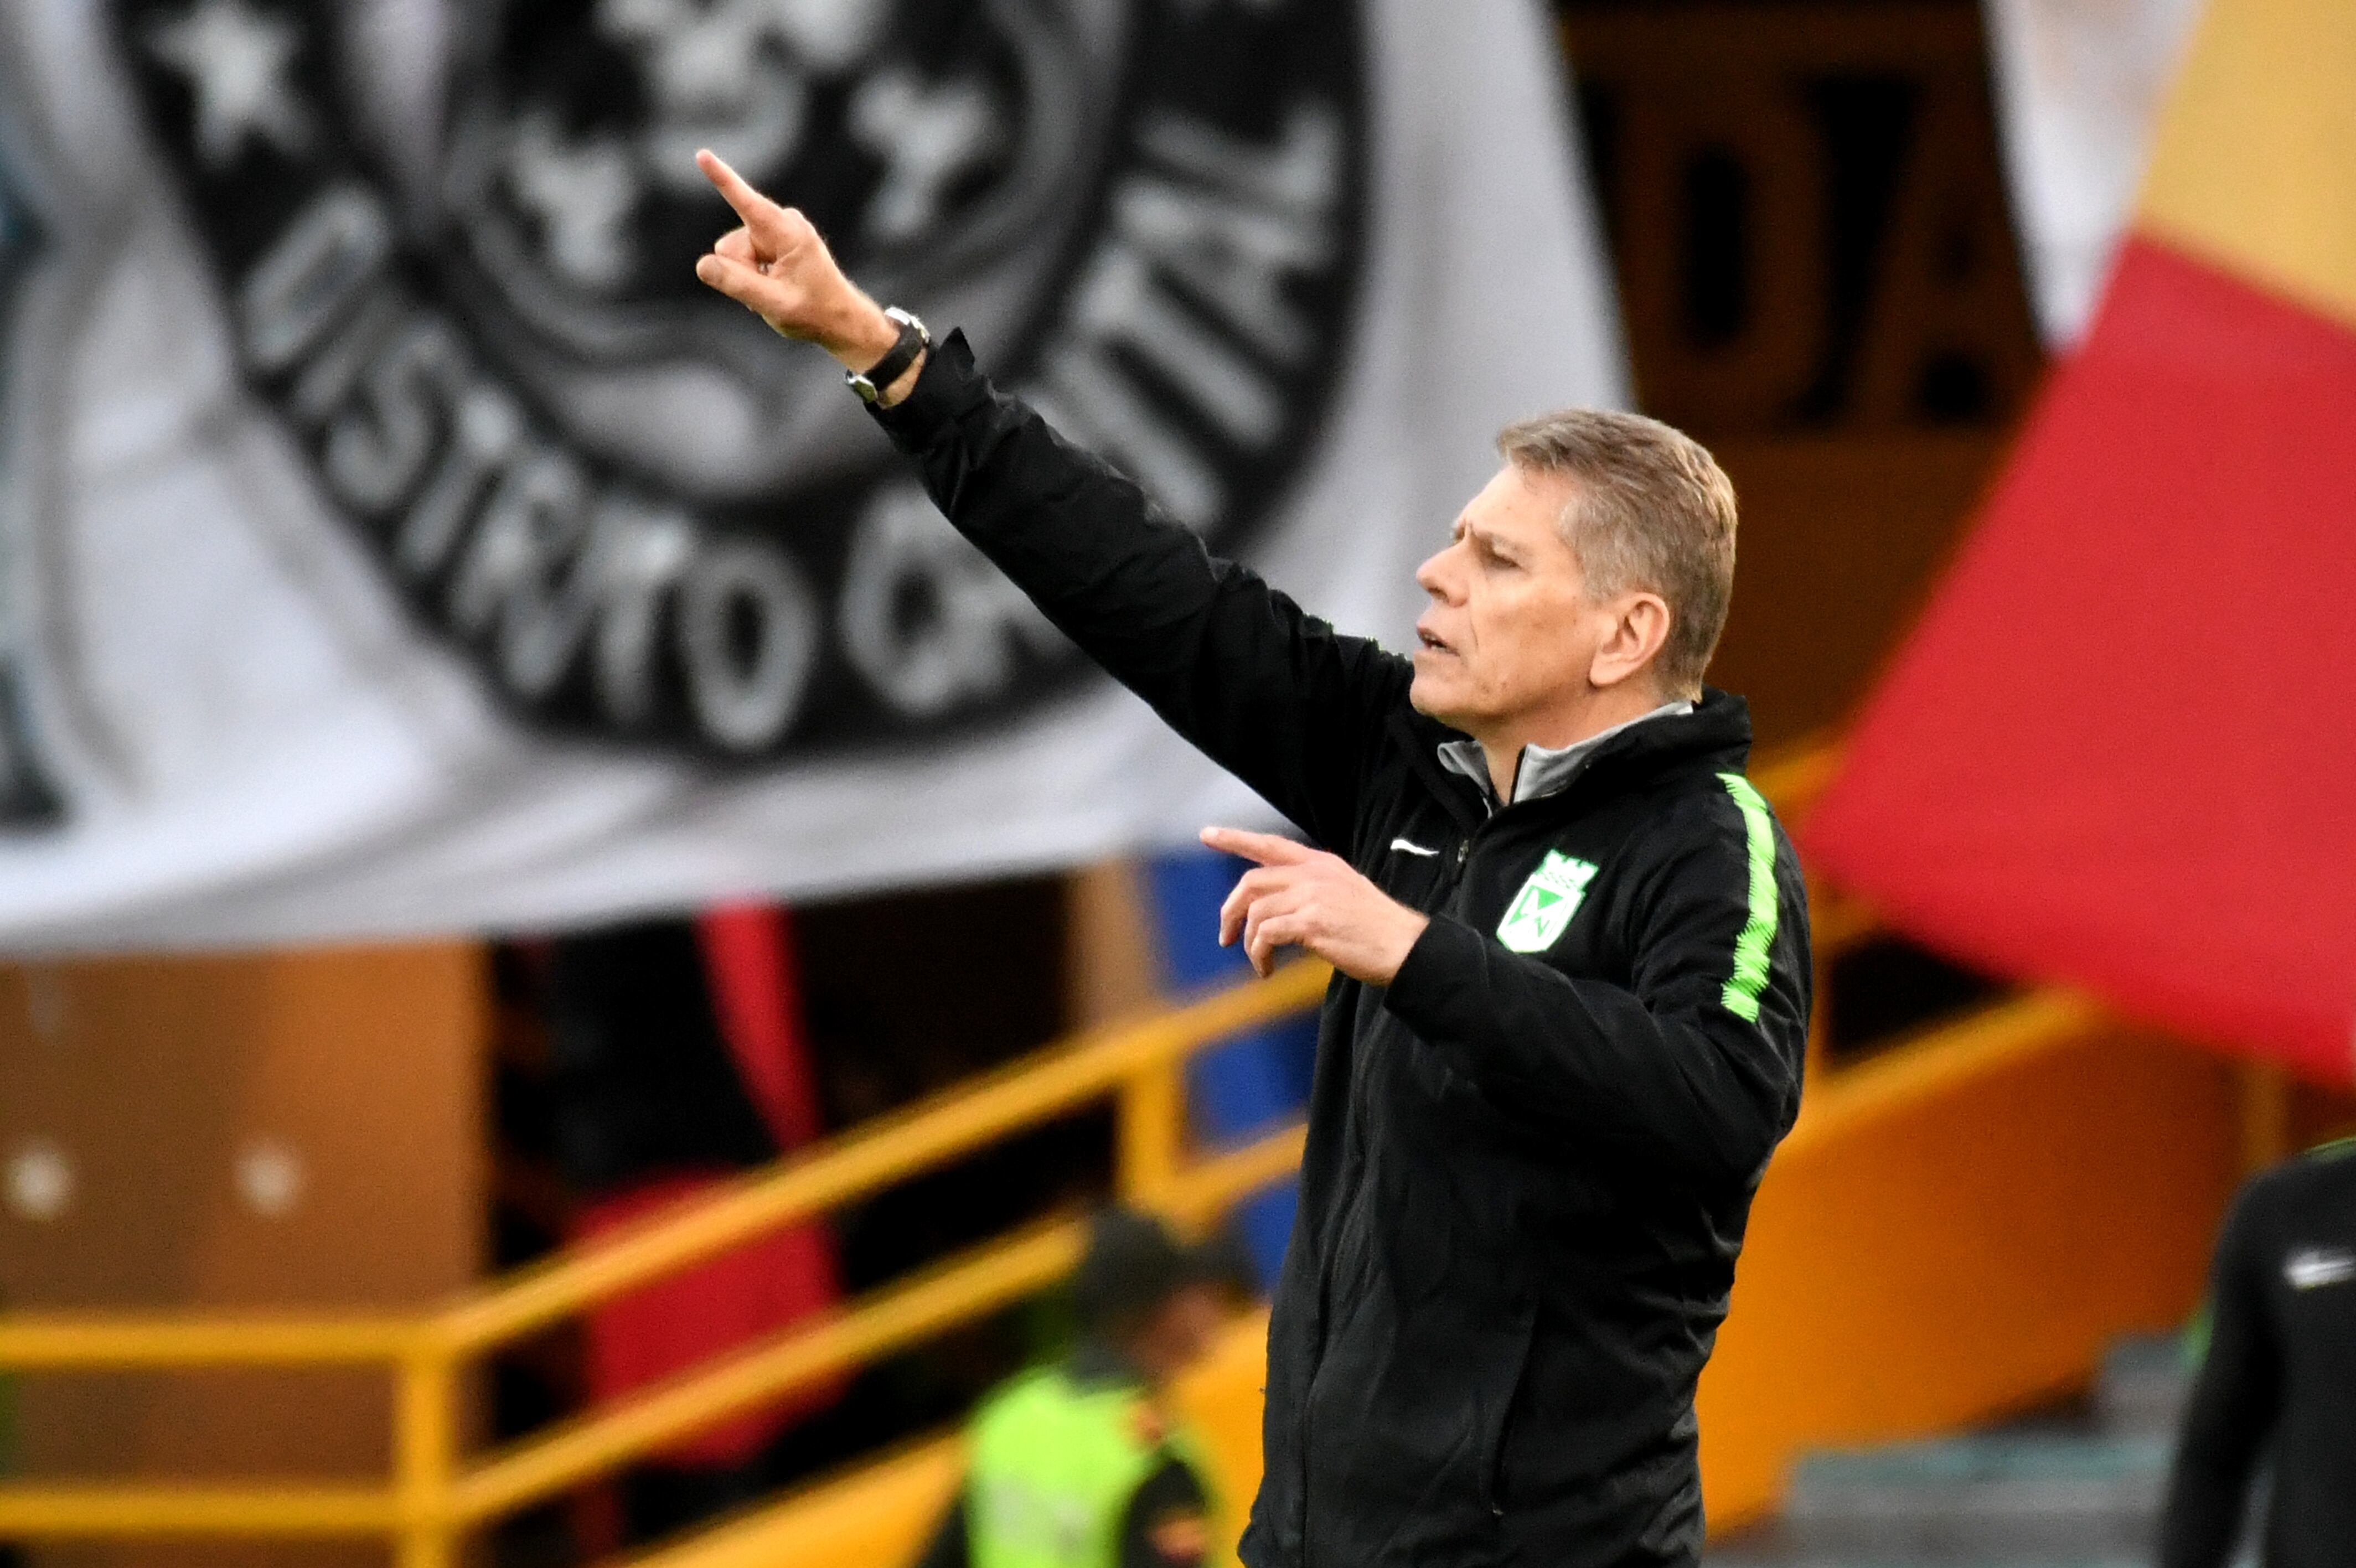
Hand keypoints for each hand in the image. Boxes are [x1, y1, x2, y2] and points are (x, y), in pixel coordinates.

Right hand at [691, 149, 905, 378]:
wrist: (839, 319)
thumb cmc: (813, 313)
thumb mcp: (774, 304)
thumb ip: (737, 284)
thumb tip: (703, 265)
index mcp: (788, 234)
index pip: (747, 202)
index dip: (722, 178)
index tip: (703, 155)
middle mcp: (782, 223)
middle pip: (731, 245)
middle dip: (740, 271)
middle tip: (770, 292)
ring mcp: (777, 230)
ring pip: (734, 252)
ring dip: (748, 275)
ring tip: (776, 290)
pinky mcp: (772, 238)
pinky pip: (744, 255)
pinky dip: (753, 274)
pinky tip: (775, 285)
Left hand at [1202, 827, 1429, 984]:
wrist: (1404, 947)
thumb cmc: (1376, 929)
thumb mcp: (1345, 893)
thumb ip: (1312, 889)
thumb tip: (1275, 907)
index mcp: (1321, 863)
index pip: (1270, 845)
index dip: (1235, 839)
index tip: (1207, 834)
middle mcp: (1314, 873)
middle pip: (1251, 882)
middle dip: (1231, 910)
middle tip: (1226, 936)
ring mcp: (1312, 896)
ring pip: (1256, 913)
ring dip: (1249, 942)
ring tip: (1259, 962)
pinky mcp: (1311, 923)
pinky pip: (1266, 935)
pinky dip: (1259, 955)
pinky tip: (1267, 969)